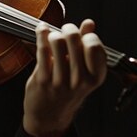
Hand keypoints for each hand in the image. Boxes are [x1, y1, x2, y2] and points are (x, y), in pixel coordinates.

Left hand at [23, 19, 106, 136]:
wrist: (49, 114)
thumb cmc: (67, 89)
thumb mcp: (83, 71)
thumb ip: (86, 46)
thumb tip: (89, 23)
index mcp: (95, 76)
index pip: (94, 45)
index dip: (86, 35)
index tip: (81, 35)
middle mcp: (80, 80)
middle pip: (74, 39)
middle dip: (68, 29)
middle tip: (65, 31)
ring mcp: (61, 80)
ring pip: (57, 42)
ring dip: (53, 34)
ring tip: (53, 37)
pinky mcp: (43, 79)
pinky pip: (42, 49)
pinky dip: (41, 34)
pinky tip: (42, 29)